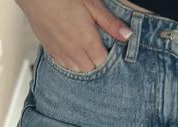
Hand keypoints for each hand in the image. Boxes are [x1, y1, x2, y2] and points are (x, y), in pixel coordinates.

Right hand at [16, 0, 132, 71]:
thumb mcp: (93, 5)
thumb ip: (110, 23)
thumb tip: (127, 36)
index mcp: (87, 40)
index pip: (103, 62)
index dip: (109, 57)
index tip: (110, 48)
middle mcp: (74, 51)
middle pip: (91, 69)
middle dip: (97, 62)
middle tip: (98, 48)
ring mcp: (61, 53)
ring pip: (77, 70)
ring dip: (84, 64)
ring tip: (86, 51)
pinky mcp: (50, 51)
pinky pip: (64, 66)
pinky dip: (71, 62)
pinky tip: (73, 51)